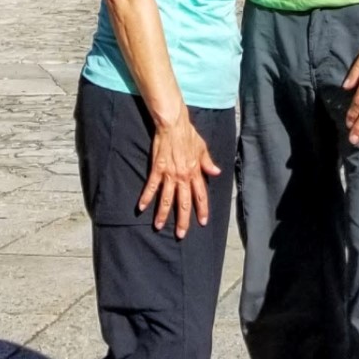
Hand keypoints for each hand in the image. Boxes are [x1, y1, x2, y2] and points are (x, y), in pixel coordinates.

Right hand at [138, 114, 219, 237]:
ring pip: (166, 198)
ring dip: (162, 214)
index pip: (200, 194)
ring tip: (159, 226)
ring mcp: (170, 174)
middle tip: (181, 234)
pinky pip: (152, 186)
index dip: (202, 209)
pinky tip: (141, 207)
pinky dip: (146, 197)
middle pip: (183, 202)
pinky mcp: (157, 169)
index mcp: (195, 171)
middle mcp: (183, 176)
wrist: (174, 124)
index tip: (202, 221)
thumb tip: (216, 173)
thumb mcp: (202, 147)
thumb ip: (208, 163)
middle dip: (183, 220)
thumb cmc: (188, 134)